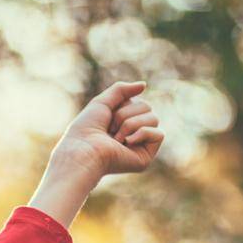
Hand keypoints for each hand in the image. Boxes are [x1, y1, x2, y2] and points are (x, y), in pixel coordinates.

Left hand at [49, 80, 163, 179]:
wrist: (83, 150)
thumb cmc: (87, 129)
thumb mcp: (102, 102)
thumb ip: (121, 90)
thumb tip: (144, 85)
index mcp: (123, 121)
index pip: (137, 101)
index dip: (122, 104)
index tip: (106, 117)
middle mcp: (133, 133)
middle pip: (147, 108)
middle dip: (125, 114)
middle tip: (110, 129)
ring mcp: (140, 145)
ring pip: (154, 119)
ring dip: (130, 124)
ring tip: (116, 138)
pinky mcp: (145, 157)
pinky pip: (159, 134)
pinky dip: (142, 134)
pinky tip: (127, 143)